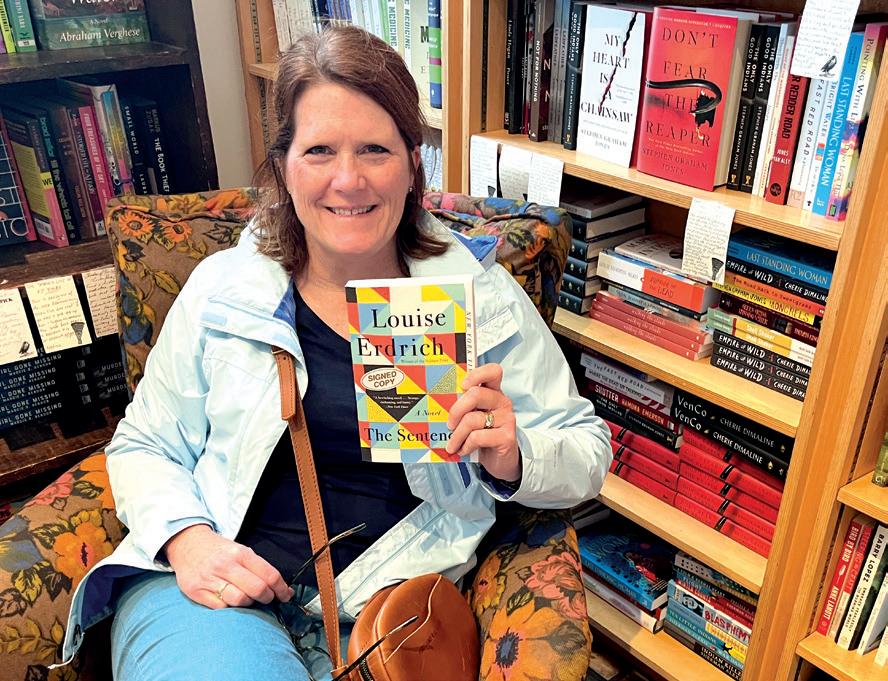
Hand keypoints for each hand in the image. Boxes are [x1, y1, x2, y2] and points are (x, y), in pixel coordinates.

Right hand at [163, 524, 293, 608]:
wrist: (187, 545)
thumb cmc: (219, 551)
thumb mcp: (240, 550)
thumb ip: (258, 568)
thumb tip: (280, 587)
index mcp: (240, 553)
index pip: (269, 575)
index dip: (281, 589)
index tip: (286, 595)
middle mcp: (226, 565)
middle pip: (257, 589)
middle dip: (268, 598)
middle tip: (268, 599)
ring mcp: (210, 579)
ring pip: (240, 600)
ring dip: (249, 604)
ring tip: (248, 599)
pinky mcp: (197, 592)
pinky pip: (221, 608)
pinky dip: (231, 608)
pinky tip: (232, 602)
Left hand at [445, 363, 520, 481]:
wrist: (502, 460)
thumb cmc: (484, 435)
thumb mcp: (474, 417)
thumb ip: (464, 407)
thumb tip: (440, 405)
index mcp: (494, 392)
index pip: (493, 371)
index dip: (477, 374)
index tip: (462, 385)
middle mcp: (502, 402)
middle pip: (475, 394)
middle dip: (456, 410)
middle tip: (449, 425)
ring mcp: (506, 419)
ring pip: (472, 419)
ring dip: (457, 435)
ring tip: (452, 444)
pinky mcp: (506, 437)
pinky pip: (477, 437)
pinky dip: (465, 445)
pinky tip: (463, 450)